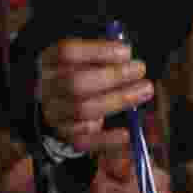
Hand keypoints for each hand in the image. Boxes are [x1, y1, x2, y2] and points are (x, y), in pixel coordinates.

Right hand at [38, 38, 154, 153]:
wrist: (59, 106)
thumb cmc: (81, 75)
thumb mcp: (85, 58)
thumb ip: (102, 55)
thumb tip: (126, 55)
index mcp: (49, 62)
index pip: (66, 52)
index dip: (97, 51)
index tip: (126, 51)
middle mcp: (46, 88)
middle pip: (75, 83)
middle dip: (112, 76)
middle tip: (140, 69)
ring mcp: (54, 114)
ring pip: (83, 110)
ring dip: (119, 99)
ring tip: (145, 89)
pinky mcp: (66, 136)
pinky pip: (86, 141)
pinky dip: (108, 139)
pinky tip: (127, 133)